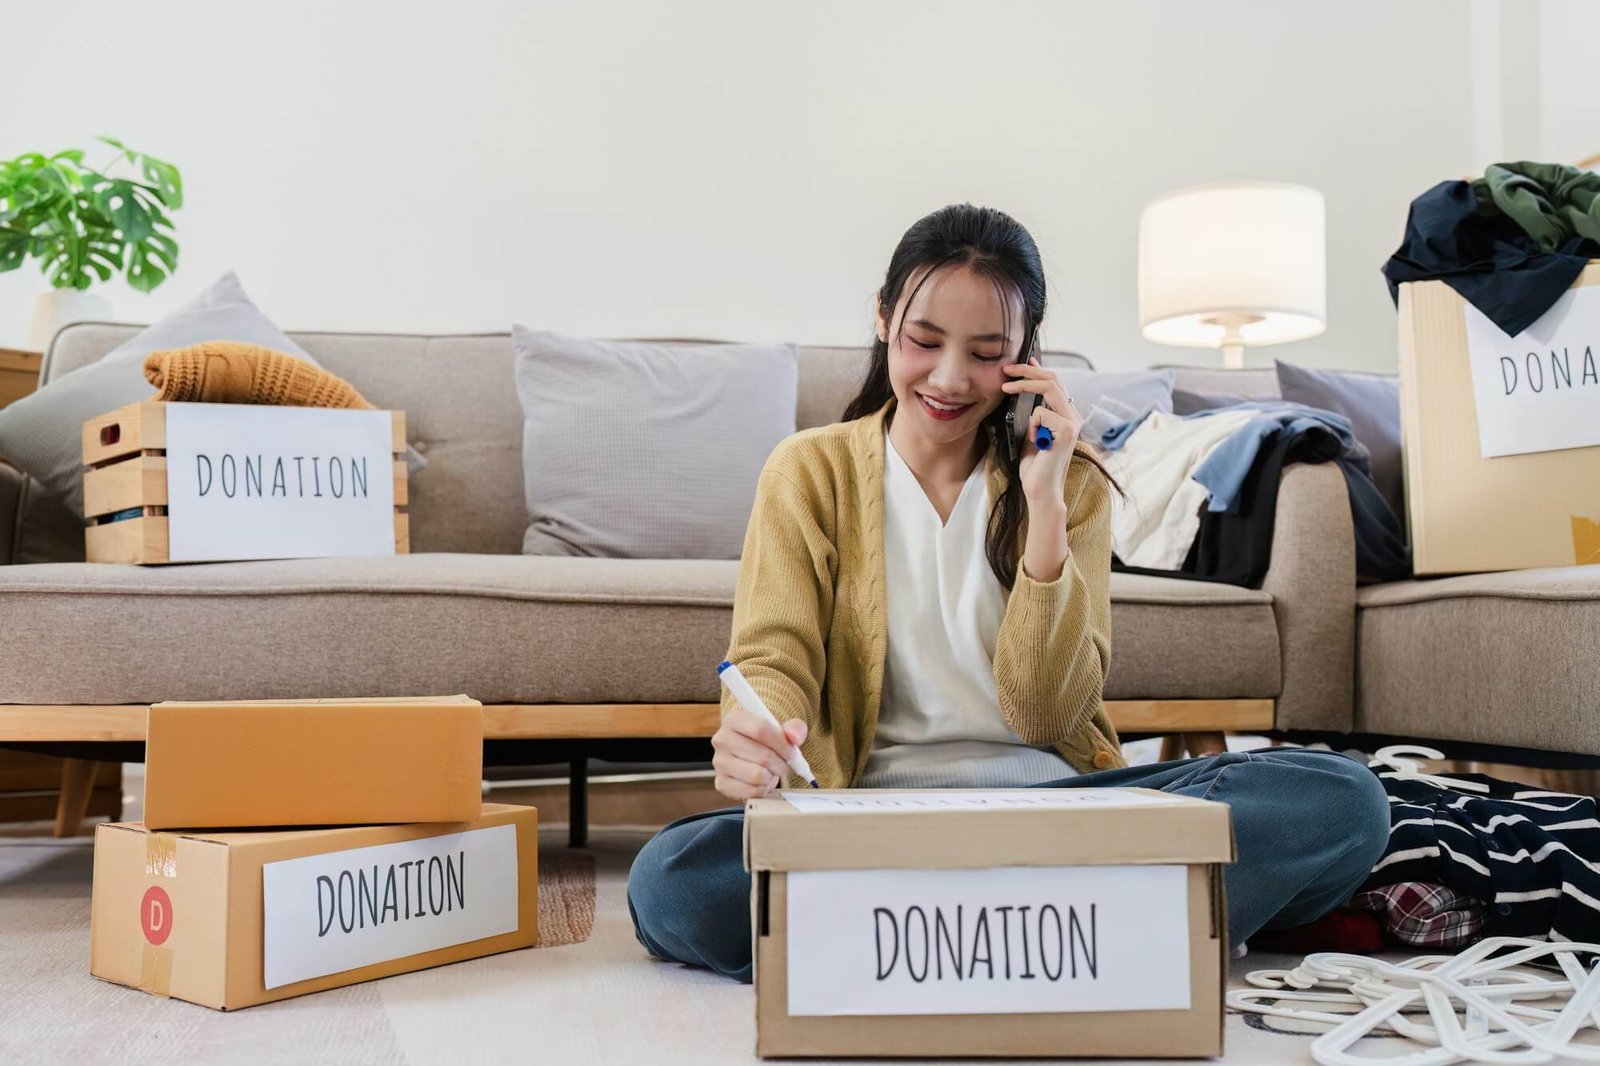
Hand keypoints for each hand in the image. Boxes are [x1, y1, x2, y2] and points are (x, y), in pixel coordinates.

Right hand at [712, 707, 808, 799]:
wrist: (747, 754)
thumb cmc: (764, 740)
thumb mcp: (781, 728)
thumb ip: (793, 728)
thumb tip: (795, 736)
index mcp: (734, 720)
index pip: (761, 729)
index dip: (782, 744)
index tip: (792, 752)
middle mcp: (722, 740)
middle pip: (763, 756)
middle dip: (781, 764)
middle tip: (784, 764)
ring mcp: (719, 762)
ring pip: (758, 775)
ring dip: (773, 777)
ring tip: (773, 772)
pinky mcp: (721, 783)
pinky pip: (751, 791)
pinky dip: (763, 789)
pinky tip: (763, 781)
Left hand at [1001, 356, 1082, 503]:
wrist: (1040, 491)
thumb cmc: (1034, 466)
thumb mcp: (1029, 433)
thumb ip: (1032, 413)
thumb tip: (1022, 390)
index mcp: (1066, 415)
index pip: (1055, 383)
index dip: (1038, 369)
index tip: (1023, 360)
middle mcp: (1073, 416)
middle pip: (1053, 379)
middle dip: (1028, 369)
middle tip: (1006, 369)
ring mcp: (1072, 423)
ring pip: (1049, 388)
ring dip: (1023, 385)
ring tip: (1005, 389)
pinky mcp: (1067, 431)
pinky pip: (1041, 412)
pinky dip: (1031, 424)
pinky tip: (1033, 441)